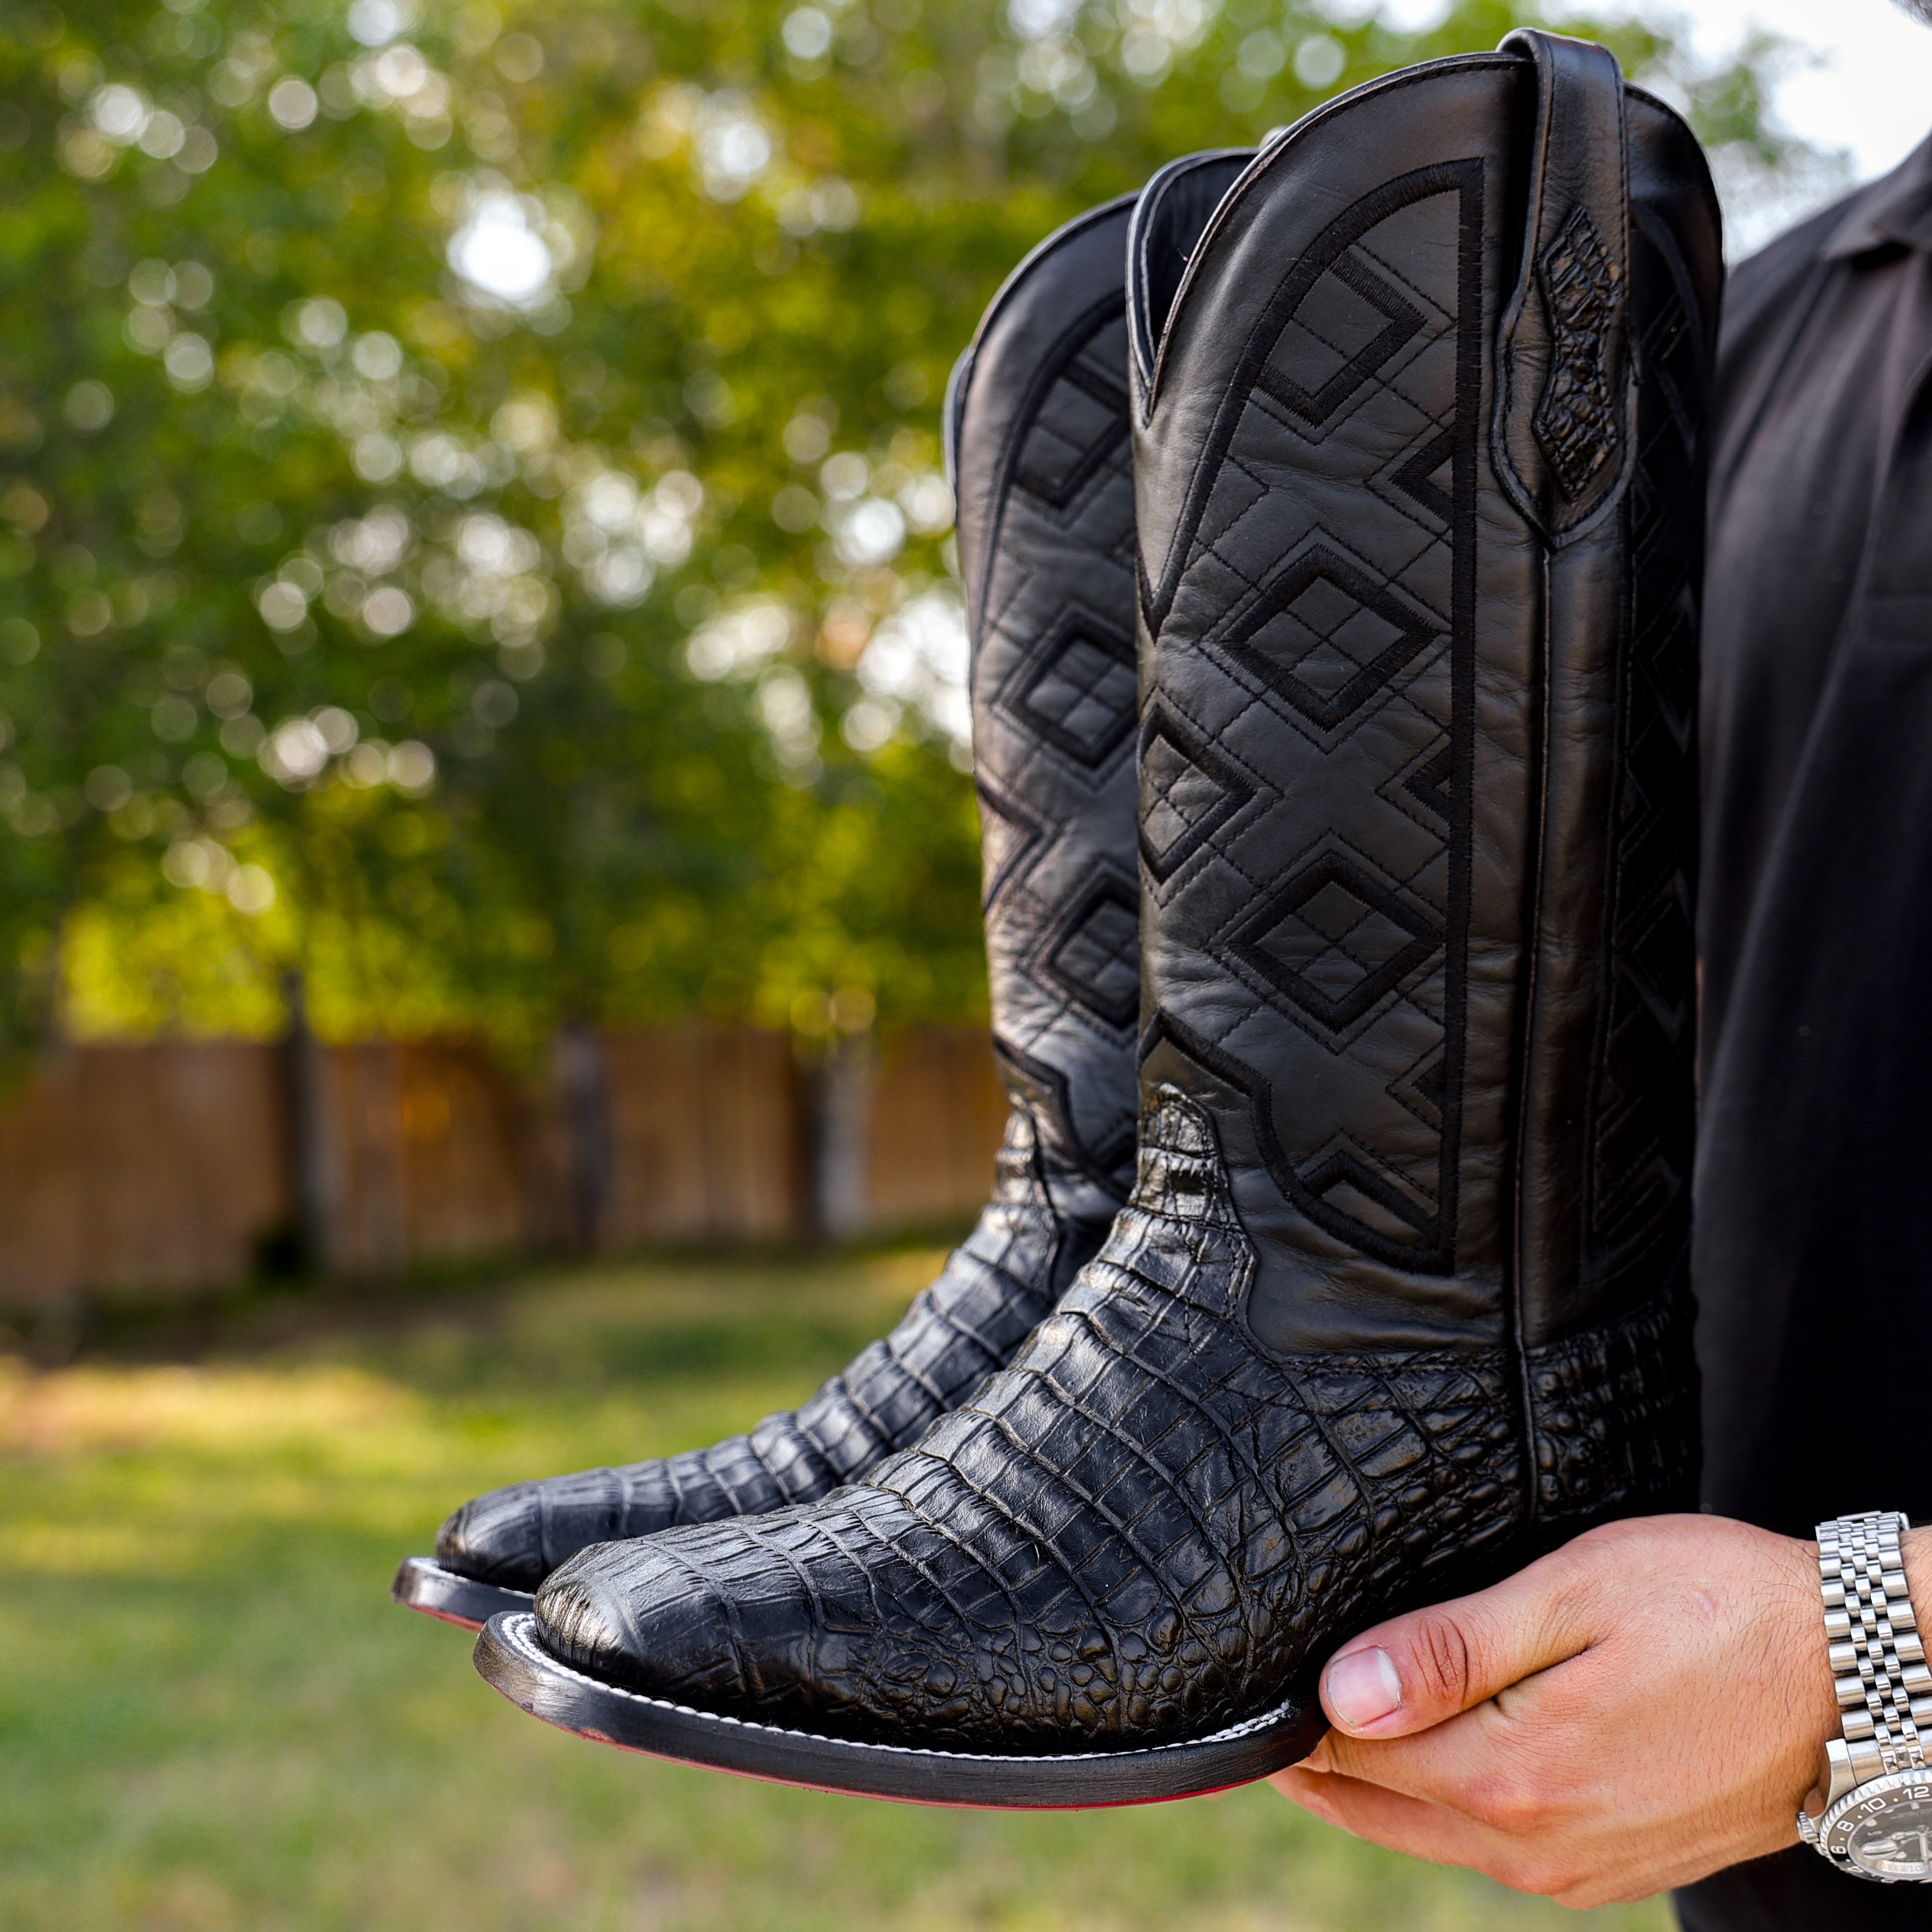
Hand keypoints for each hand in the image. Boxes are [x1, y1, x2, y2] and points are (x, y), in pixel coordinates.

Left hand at [1269, 1514, 1921, 1906]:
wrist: (1859, 1678)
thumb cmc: (1717, 1608)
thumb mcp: (1572, 1596)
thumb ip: (1450, 1649)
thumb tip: (1338, 1694)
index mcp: (1512, 1774)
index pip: (1348, 1755)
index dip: (1286, 1717)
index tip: (1243, 1682)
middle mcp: (1533, 1845)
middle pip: (1373, 1808)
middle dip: (1310, 1758)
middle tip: (1258, 1701)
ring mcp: (1574, 1869)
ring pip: (1424, 1834)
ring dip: (1369, 1784)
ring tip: (1321, 1720)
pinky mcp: (1609, 1868)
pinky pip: (1486, 1848)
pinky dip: (1434, 1805)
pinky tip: (1423, 1754)